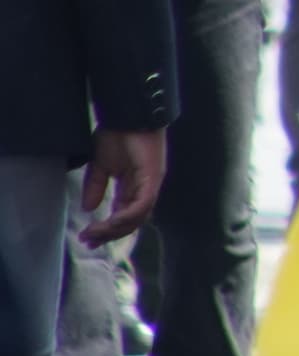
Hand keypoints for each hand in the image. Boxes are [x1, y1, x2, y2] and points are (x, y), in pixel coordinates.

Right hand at [78, 128, 163, 242]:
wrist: (127, 114)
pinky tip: (109, 221)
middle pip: (132, 221)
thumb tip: (88, 209)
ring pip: (137, 217)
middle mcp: (145, 188)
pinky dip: (126, 216)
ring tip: (94, 233)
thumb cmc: (117, 134)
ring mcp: (151, 184)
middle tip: (88, 241)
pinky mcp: (154, 177)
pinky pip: (142, 204)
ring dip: (114, 228)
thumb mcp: (101, 165)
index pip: (124, 215)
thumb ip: (96, 186)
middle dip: (109, 234)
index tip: (86, 237)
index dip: (107, 229)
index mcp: (133, 186)